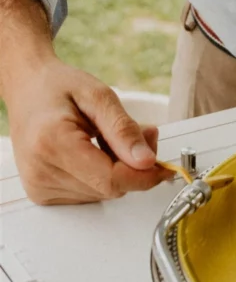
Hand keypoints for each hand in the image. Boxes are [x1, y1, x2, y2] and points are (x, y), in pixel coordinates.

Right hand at [5, 55, 173, 204]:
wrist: (27, 88)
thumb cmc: (58, 87)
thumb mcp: (99, 96)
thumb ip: (124, 130)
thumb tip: (147, 161)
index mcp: (52, 142)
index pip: (111, 179)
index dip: (144, 176)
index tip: (163, 165)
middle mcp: (41, 170)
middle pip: (110, 188)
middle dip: (133, 166)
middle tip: (140, 133)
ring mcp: (39, 186)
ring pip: (103, 194)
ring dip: (117, 171)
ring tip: (106, 138)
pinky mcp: (42, 193)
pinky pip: (89, 195)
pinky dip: (100, 177)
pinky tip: (92, 153)